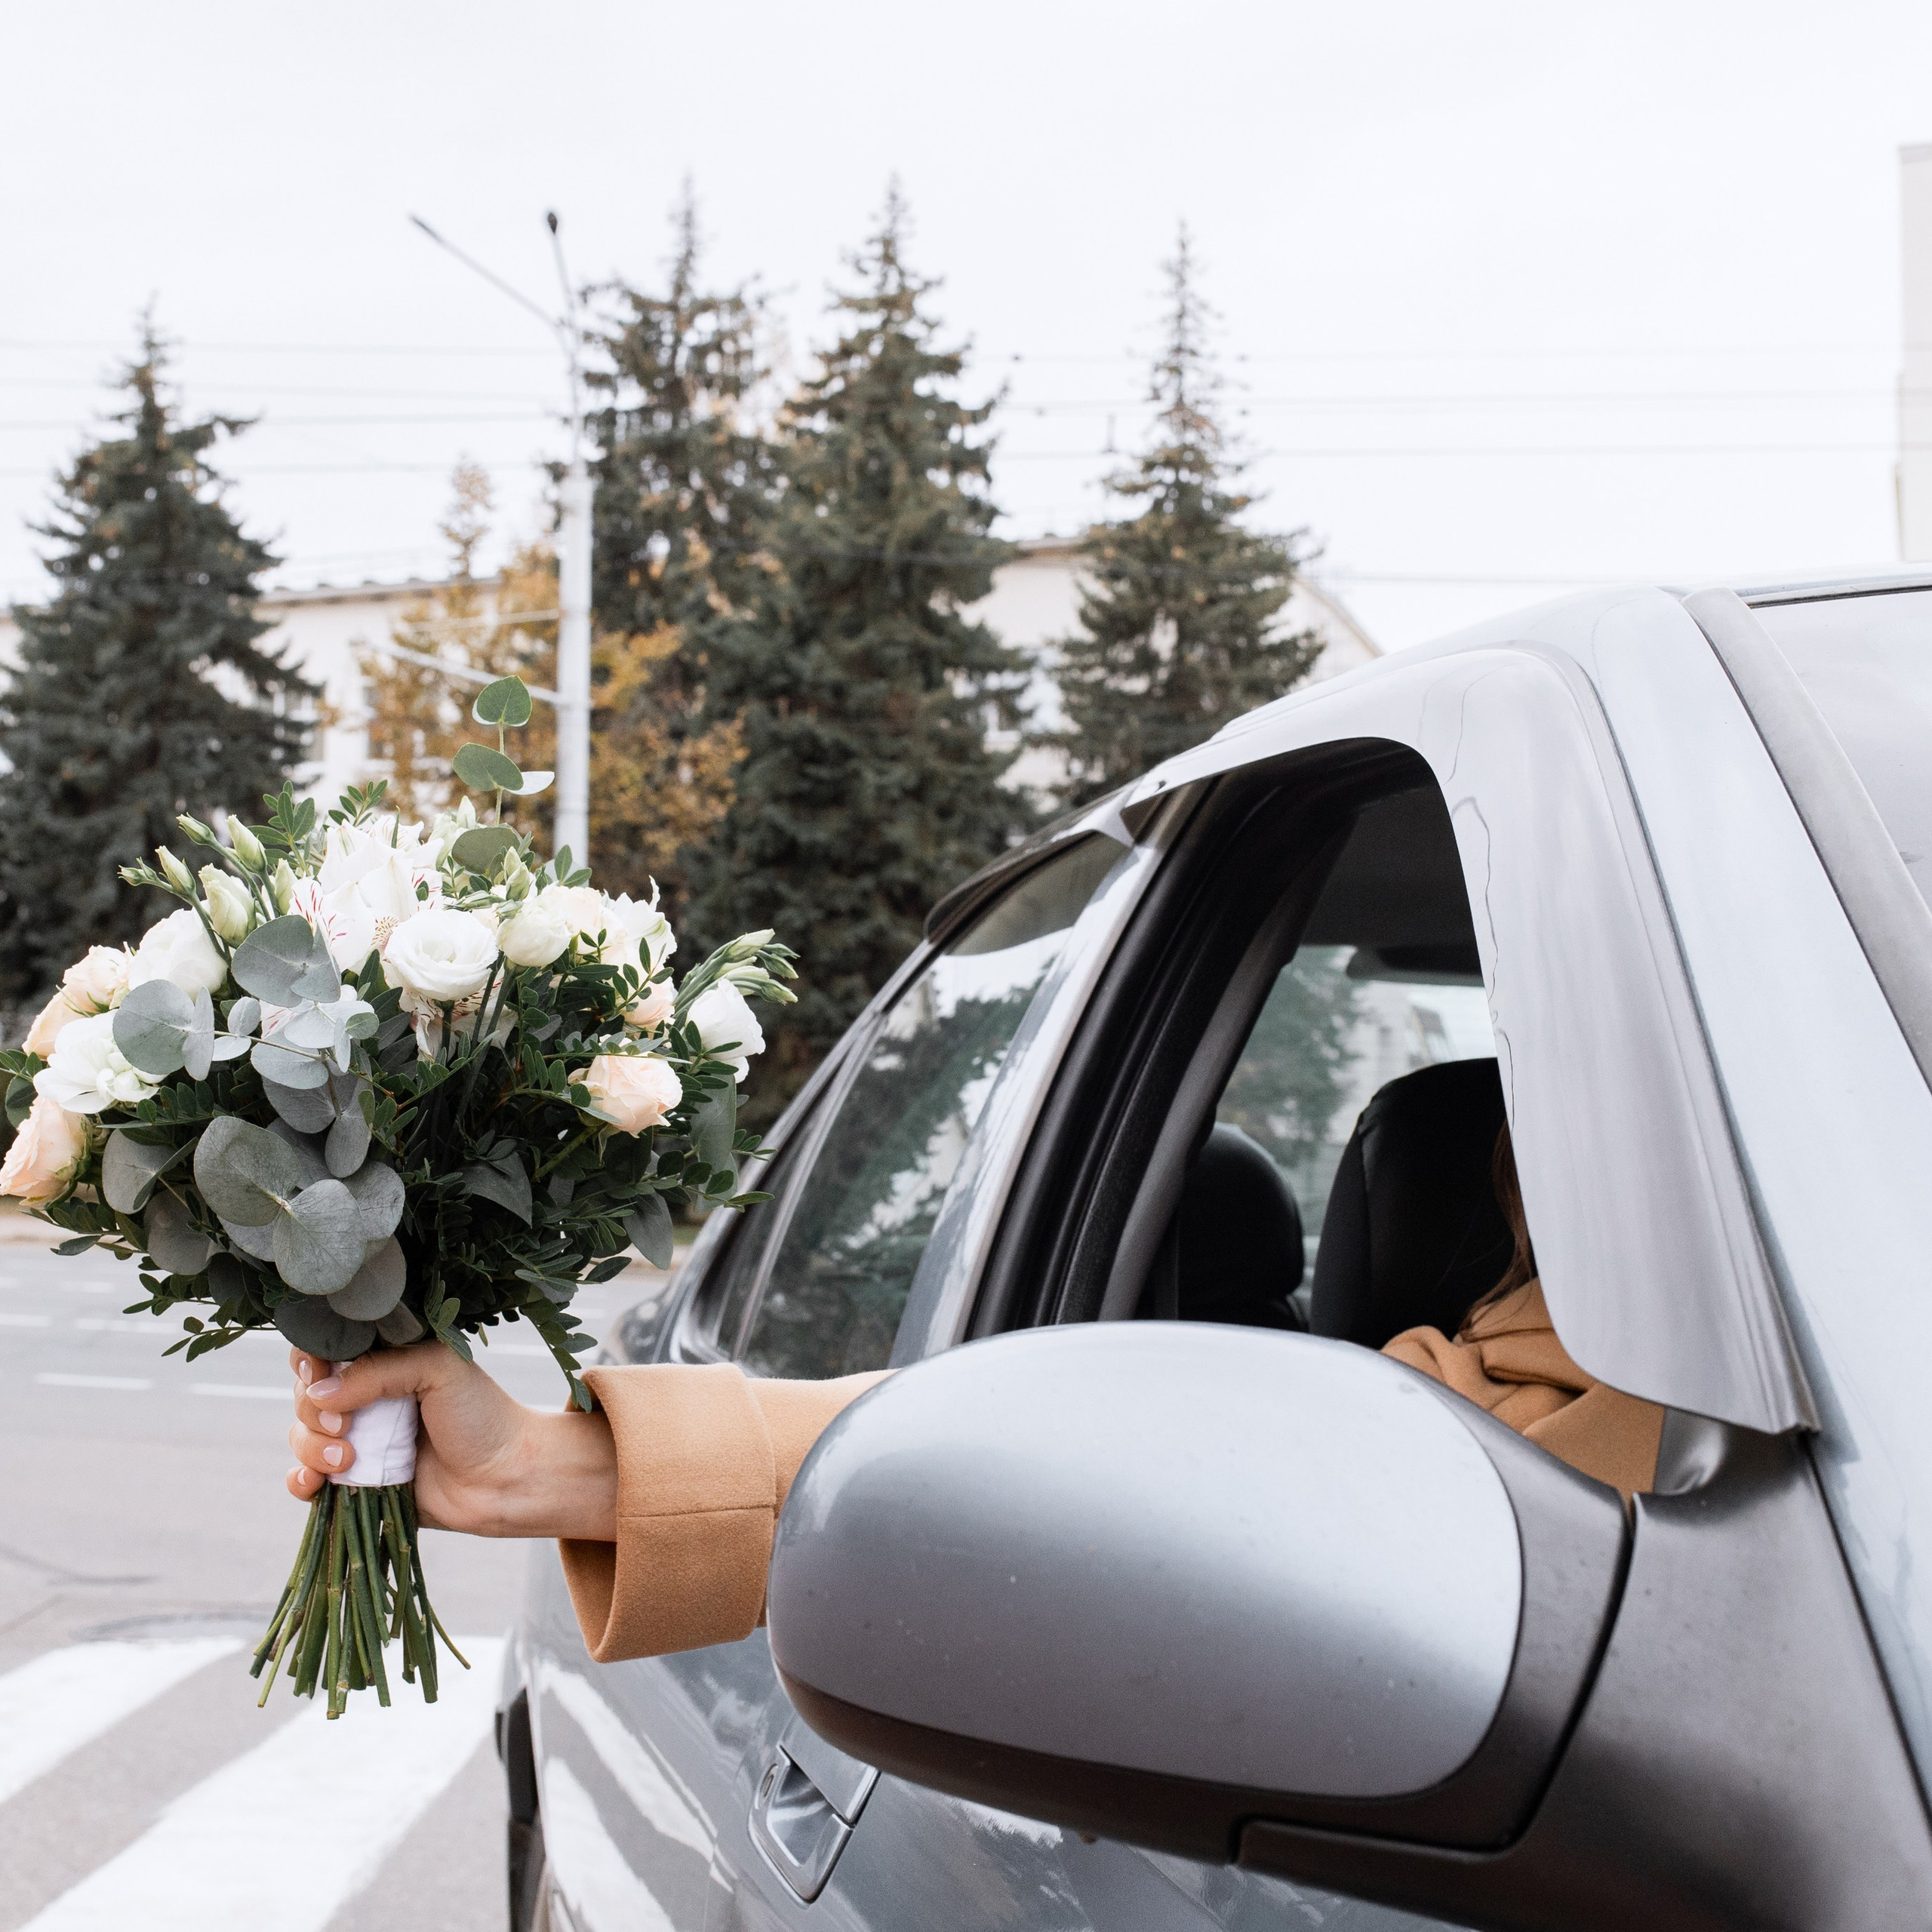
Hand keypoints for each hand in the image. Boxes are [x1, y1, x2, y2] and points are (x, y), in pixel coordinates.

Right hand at [286, 1344, 617, 1540]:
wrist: (506, 1478)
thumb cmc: (482, 1415)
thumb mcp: (438, 1369)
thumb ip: (378, 1371)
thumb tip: (319, 1393)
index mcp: (385, 1361)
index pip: (324, 1349)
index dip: (310, 1361)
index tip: (320, 1374)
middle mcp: (366, 1398)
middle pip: (305, 1395)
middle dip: (312, 1411)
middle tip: (347, 1426)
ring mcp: (360, 1441)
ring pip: (301, 1437)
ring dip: (312, 1448)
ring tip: (350, 1460)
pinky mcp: (357, 1482)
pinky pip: (306, 1480)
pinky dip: (300, 1481)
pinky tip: (314, 1485)